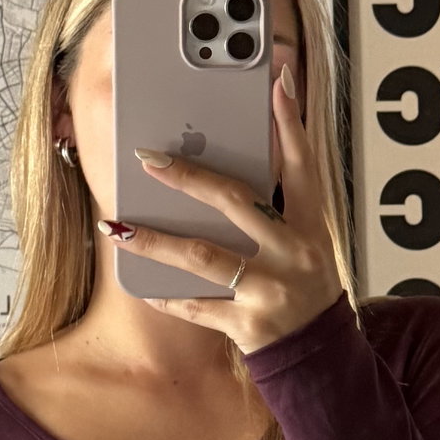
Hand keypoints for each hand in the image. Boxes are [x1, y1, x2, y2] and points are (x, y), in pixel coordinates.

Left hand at [100, 63, 343, 354]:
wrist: (321, 357)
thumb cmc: (306, 288)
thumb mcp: (309, 239)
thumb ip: (282, 197)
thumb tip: (260, 143)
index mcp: (312, 225)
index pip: (303, 164)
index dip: (290, 123)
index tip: (276, 82)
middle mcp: (293, 253)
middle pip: (235, 202)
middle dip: (188, 177)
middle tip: (147, 157)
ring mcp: (270, 290)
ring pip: (202, 256)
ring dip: (154, 241)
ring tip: (118, 225)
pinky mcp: (248, 325)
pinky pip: (196, 306)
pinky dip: (167, 294)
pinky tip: (140, 281)